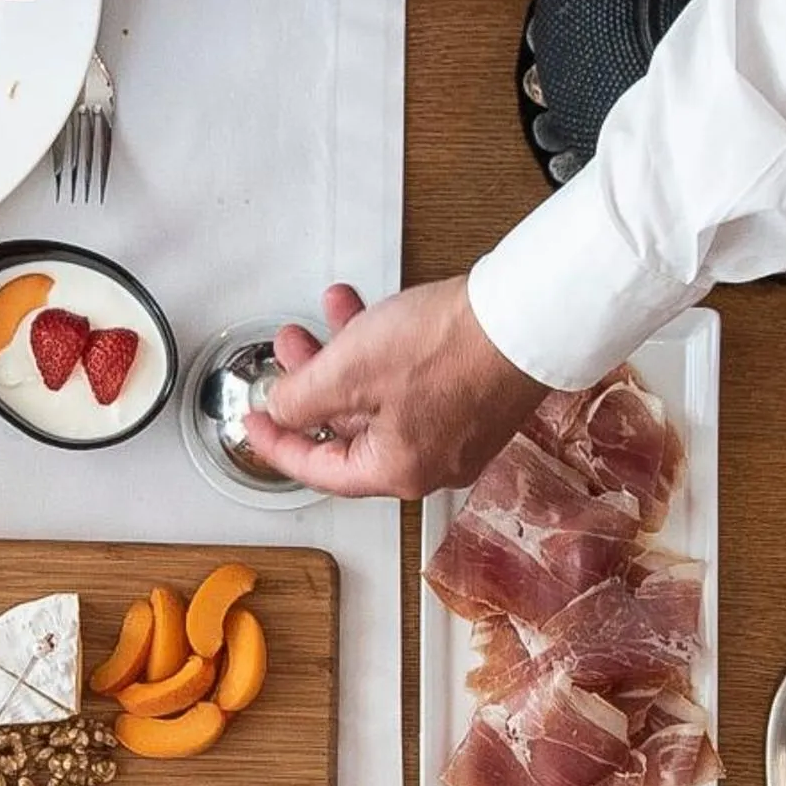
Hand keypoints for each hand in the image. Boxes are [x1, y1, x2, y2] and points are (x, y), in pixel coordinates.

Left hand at [241, 278, 548, 500]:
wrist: (532, 315)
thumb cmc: (454, 347)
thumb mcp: (350, 370)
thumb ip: (301, 399)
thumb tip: (279, 410)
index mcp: (397, 471)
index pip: (318, 471)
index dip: (276, 443)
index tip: (254, 422)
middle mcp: (430, 462)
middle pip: (349, 430)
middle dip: (313, 383)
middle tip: (290, 353)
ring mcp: (456, 432)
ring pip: (380, 398)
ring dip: (347, 355)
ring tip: (329, 314)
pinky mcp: (474, 398)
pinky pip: (411, 383)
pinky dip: (384, 351)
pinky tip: (374, 313)